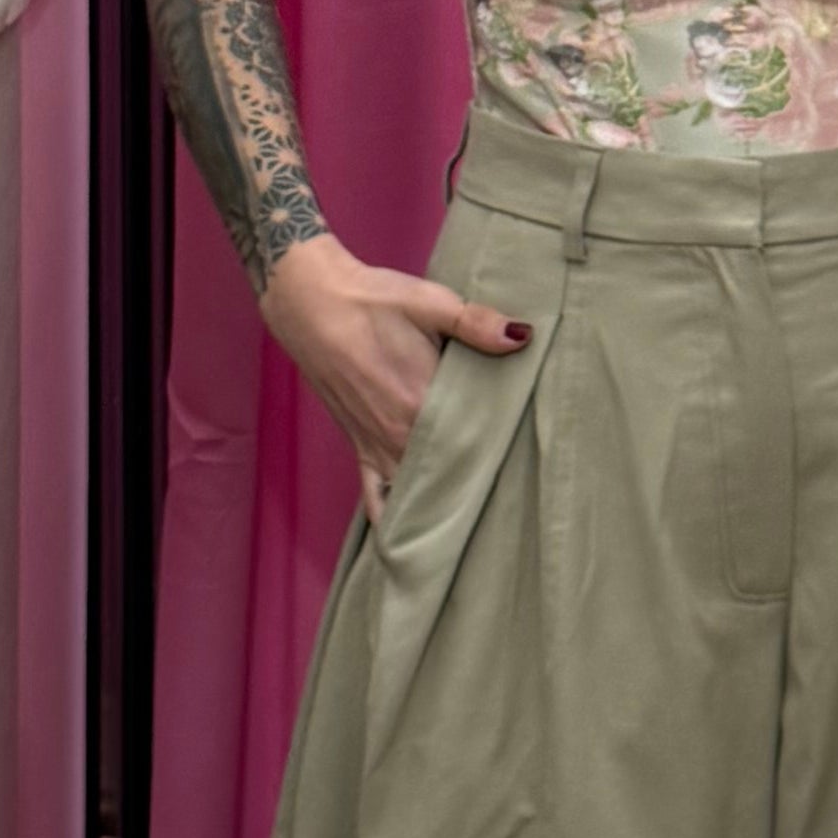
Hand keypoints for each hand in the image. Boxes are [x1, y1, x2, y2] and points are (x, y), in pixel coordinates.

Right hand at [262, 235, 532, 502]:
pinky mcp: (358, 447)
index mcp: (422, 401)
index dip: (504, 452)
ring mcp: (377, 446)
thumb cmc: (372, 301)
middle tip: (512, 493)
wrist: (311, 303)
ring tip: (473, 519)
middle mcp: (400, 434)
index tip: (526, 459)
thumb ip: (477, 324)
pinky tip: (411, 536)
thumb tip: (522, 337)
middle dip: (480, 484)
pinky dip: (393, 517)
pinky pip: (376, 496)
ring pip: (416, 492)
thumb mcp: (429, 303)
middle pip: (451, 474)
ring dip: (442, 504)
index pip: (476, 443)